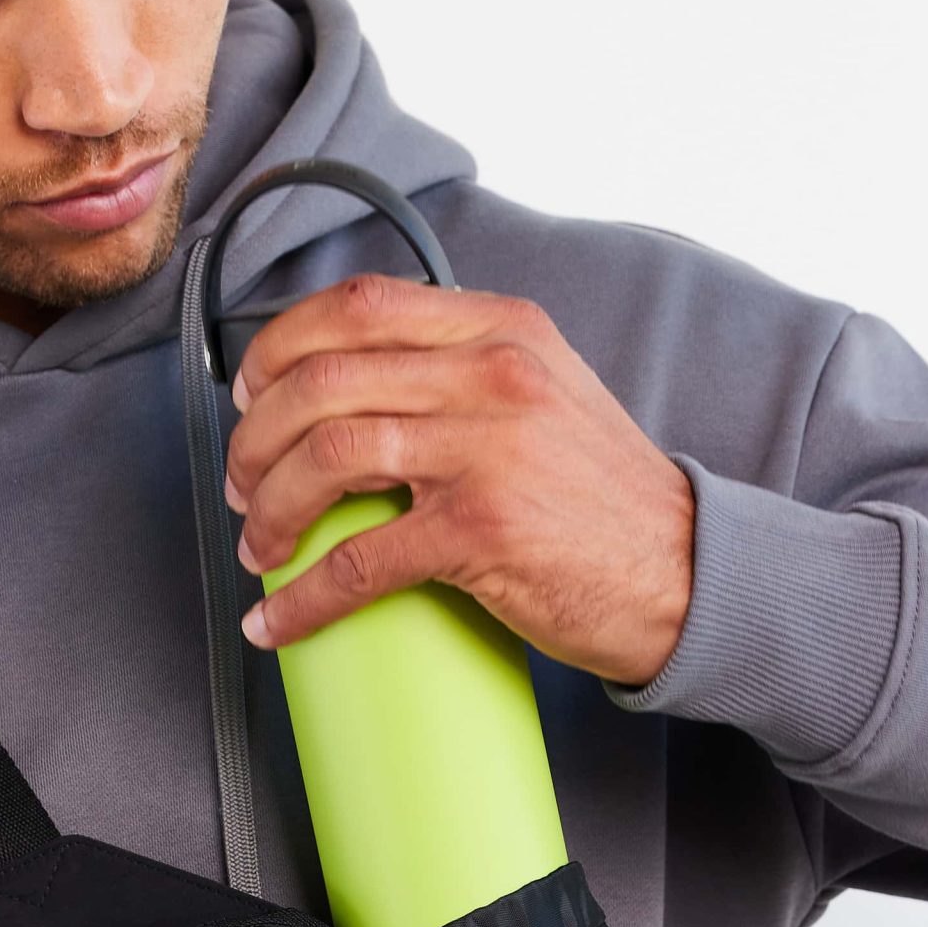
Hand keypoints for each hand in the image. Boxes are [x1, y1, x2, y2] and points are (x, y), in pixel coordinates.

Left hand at [225, 276, 695, 686]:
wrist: (684, 574)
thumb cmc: (605, 502)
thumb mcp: (543, 396)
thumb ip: (464, 374)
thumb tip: (359, 390)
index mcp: (500, 328)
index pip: (358, 306)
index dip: (281, 348)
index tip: (251, 393)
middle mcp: (491, 374)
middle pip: (322, 380)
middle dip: (256, 437)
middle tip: (243, 482)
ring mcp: (486, 450)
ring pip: (326, 456)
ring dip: (269, 507)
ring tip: (259, 544)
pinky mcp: (481, 531)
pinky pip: (358, 561)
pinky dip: (302, 597)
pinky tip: (278, 620)